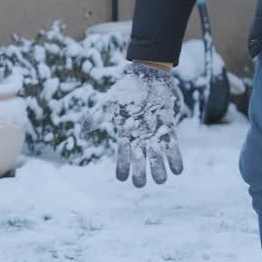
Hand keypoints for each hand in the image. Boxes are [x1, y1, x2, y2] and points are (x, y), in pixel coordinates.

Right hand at [107, 63, 184, 186]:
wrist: (148, 77)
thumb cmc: (127, 89)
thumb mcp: (109, 103)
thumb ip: (97, 117)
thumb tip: (83, 131)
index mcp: (125, 134)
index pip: (122, 155)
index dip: (122, 167)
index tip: (122, 179)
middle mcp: (140, 137)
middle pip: (140, 159)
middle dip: (140, 172)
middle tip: (140, 185)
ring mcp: (154, 133)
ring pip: (156, 156)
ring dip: (158, 168)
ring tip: (160, 180)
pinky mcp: (168, 128)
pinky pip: (172, 145)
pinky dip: (174, 157)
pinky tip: (178, 170)